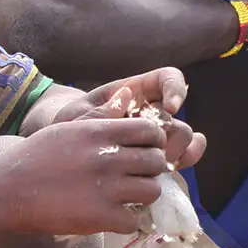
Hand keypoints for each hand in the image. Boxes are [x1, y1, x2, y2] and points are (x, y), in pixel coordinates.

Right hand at [0, 116, 174, 235]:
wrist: (6, 190)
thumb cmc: (35, 156)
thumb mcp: (69, 127)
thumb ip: (102, 114)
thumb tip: (129, 94)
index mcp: (101, 132)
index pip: (150, 131)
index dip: (153, 141)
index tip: (144, 150)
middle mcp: (109, 157)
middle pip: (156, 161)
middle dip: (150, 169)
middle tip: (135, 177)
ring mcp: (107, 188)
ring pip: (152, 191)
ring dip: (143, 196)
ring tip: (127, 198)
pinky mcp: (100, 217)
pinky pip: (133, 221)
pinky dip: (126, 222)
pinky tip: (111, 217)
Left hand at [79, 67, 204, 169]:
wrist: (63, 156)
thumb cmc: (68, 129)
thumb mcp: (75, 118)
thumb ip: (97, 111)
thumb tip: (125, 96)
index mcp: (134, 91)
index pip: (168, 78)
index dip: (176, 88)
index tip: (170, 108)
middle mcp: (151, 110)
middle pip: (177, 114)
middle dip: (168, 133)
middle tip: (151, 151)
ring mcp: (157, 134)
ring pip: (184, 136)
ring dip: (175, 151)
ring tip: (153, 166)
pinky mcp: (159, 155)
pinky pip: (185, 155)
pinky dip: (184, 160)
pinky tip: (173, 168)